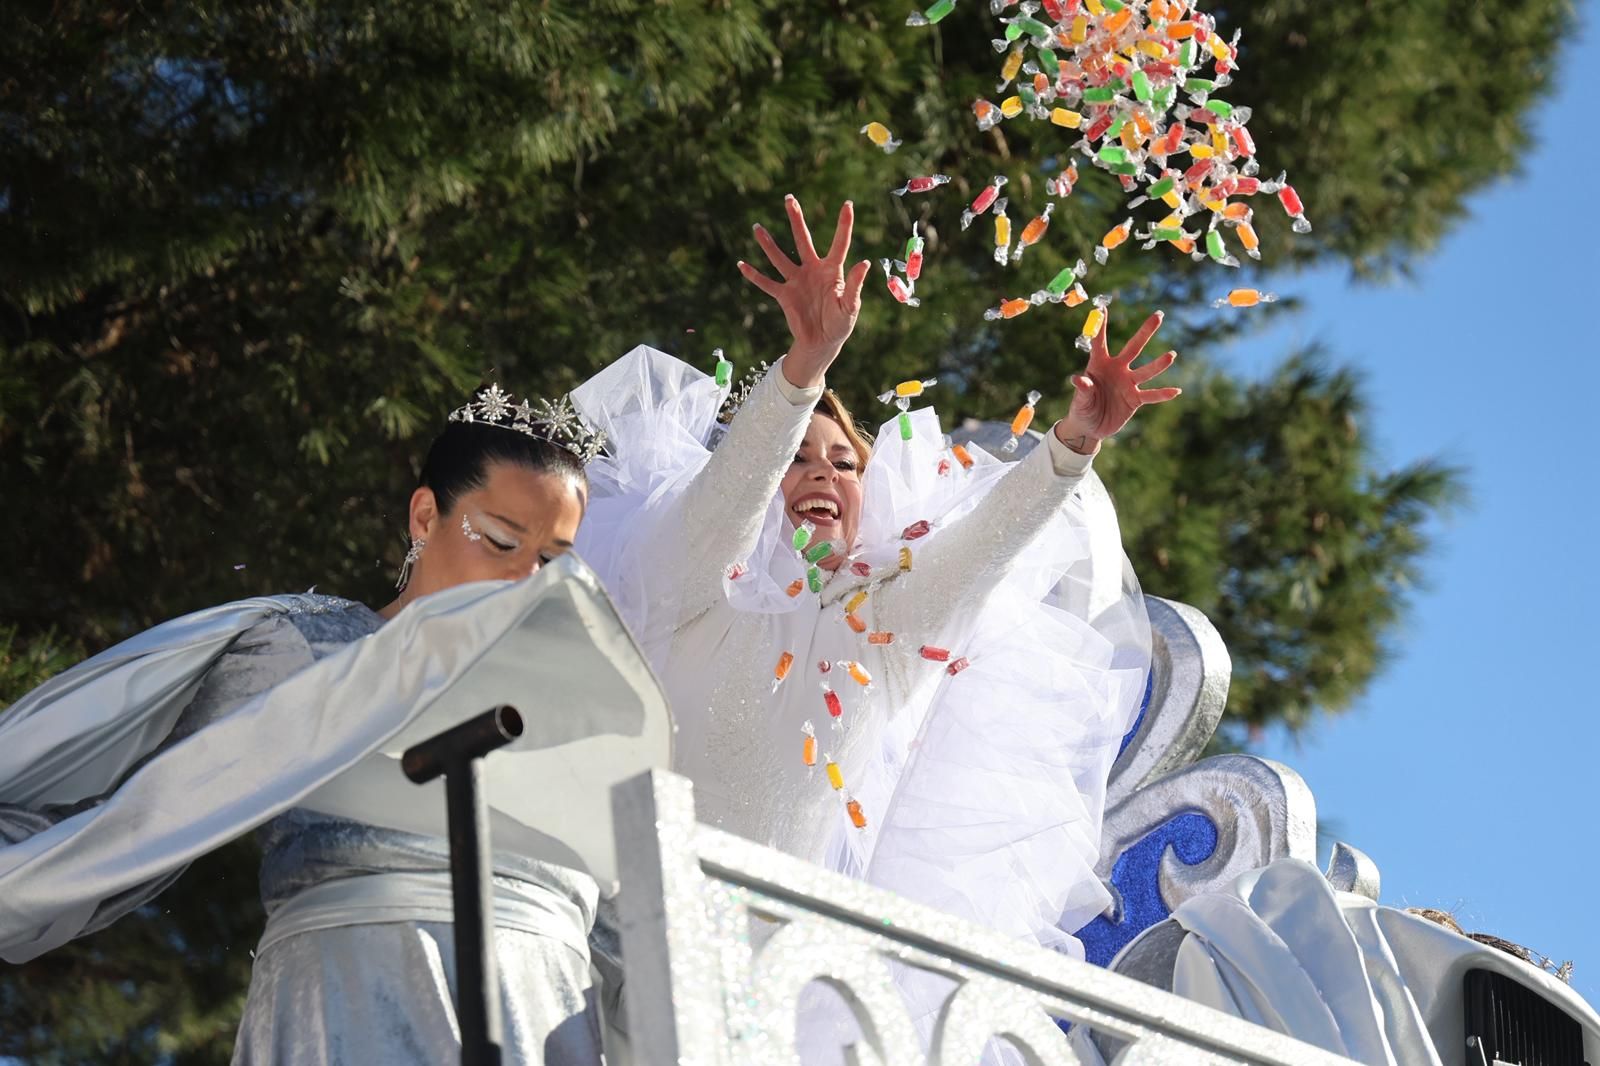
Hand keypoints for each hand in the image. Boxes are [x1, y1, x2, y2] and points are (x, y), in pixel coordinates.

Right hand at [738, 195, 871, 388]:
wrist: (823, 342)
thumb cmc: (840, 323)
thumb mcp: (850, 306)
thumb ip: (854, 285)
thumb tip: (863, 262)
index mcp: (832, 270)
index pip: (840, 243)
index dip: (844, 225)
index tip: (847, 204)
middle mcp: (812, 270)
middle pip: (803, 240)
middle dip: (796, 220)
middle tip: (789, 199)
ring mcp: (796, 281)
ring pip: (780, 258)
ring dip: (768, 244)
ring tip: (756, 228)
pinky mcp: (784, 295)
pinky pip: (767, 283)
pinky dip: (754, 276)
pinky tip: (741, 264)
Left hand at [1053, 309, 1181, 452]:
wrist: (1090, 427)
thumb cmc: (1082, 409)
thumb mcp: (1080, 401)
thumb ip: (1083, 389)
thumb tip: (1078, 379)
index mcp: (1099, 365)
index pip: (1100, 343)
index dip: (1100, 326)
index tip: (1101, 307)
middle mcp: (1117, 369)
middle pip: (1134, 348)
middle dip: (1146, 332)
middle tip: (1159, 315)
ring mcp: (1128, 383)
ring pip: (1146, 371)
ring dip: (1159, 364)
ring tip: (1172, 355)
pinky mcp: (1135, 399)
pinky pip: (1151, 395)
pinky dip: (1163, 394)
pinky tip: (1176, 391)